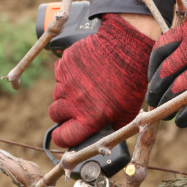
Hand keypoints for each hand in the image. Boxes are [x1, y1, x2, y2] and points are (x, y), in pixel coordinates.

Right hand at [48, 13, 155, 147]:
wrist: (127, 49)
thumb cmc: (131, 82)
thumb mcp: (128, 111)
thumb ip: (112, 127)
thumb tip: (101, 137)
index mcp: (89, 118)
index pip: (63, 137)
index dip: (63, 137)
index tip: (65, 134)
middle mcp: (73, 103)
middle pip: (55, 115)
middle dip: (64, 113)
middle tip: (78, 105)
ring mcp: (65, 83)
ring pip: (56, 95)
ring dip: (67, 93)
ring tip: (86, 85)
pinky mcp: (63, 66)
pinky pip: (59, 76)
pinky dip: (67, 76)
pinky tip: (85, 72)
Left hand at [146, 15, 186, 127]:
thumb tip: (167, 70)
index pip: (161, 49)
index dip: (153, 69)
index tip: (154, 80)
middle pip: (165, 72)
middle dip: (157, 91)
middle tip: (154, 102)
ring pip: (177, 90)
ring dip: (167, 106)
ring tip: (165, 115)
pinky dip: (185, 115)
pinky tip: (181, 121)